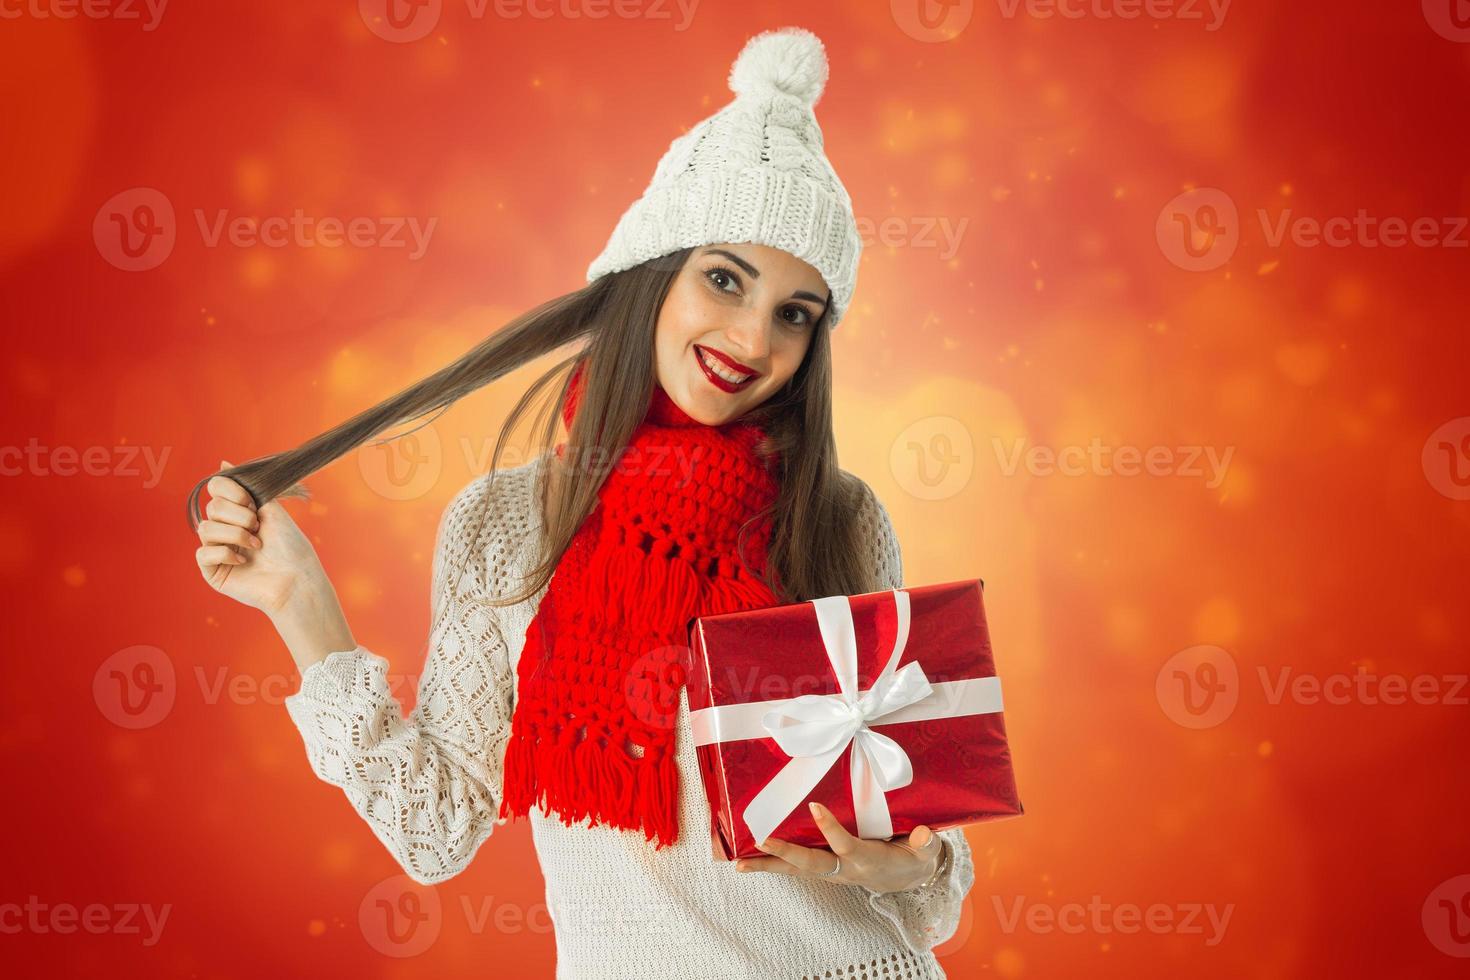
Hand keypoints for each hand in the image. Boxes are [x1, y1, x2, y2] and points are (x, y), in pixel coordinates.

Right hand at [194, 459, 327, 616]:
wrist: (297, 578)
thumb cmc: (291, 546)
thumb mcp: (272, 510)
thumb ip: (249, 487)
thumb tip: (222, 463)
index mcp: (239, 512)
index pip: (216, 488)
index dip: (231, 492)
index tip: (252, 504)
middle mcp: (226, 529)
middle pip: (212, 507)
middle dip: (238, 516)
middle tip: (258, 528)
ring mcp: (217, 550)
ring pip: (206, 528)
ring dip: (235, 534)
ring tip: (256, 546)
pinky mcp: (213, 571)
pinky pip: (202, 553)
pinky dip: (224, 553)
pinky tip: (242, 560)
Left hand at [735, 801, 944, 893]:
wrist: (908, 878)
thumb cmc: (913, 857)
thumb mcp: (924, 852)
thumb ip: (925, 843)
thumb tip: (923, 834)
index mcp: (868, 861)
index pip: (846, 845)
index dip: (830, 829)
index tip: (815, 807)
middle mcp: (844, 870)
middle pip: (812, 864)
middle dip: (787, 854)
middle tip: (762, 842)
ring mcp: (832, 871)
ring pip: (796, 870)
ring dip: (768, 866)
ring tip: (739, 864)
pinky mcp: (824, 869)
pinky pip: (795, 868)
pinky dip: (772, 864)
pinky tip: (748, 860)